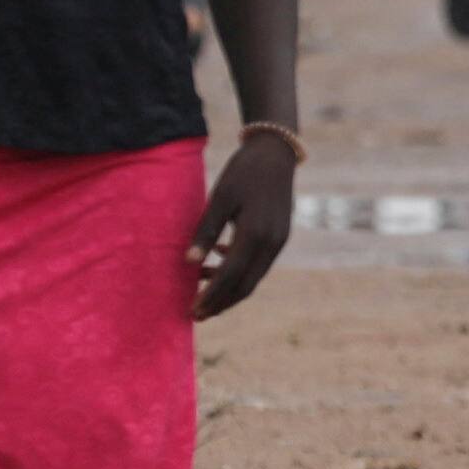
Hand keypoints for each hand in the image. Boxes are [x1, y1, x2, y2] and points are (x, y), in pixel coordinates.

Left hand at [188, 138, 297, 318]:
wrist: (276, 153)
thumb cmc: (243, 172)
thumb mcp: (220, 198)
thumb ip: (206, 231)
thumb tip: (189, 262)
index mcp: (255, 234)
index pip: (230, 276)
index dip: (211, 296)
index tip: (193, 311)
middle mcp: (271, 243)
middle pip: (245, 285)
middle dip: (221, 303)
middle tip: (197, 315)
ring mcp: (278, 241)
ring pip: (253, 277)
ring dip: (229, 290)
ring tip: (203, 295)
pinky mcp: (279, 237)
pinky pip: (258, 264)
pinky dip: (239, 272)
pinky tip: (217, 264)